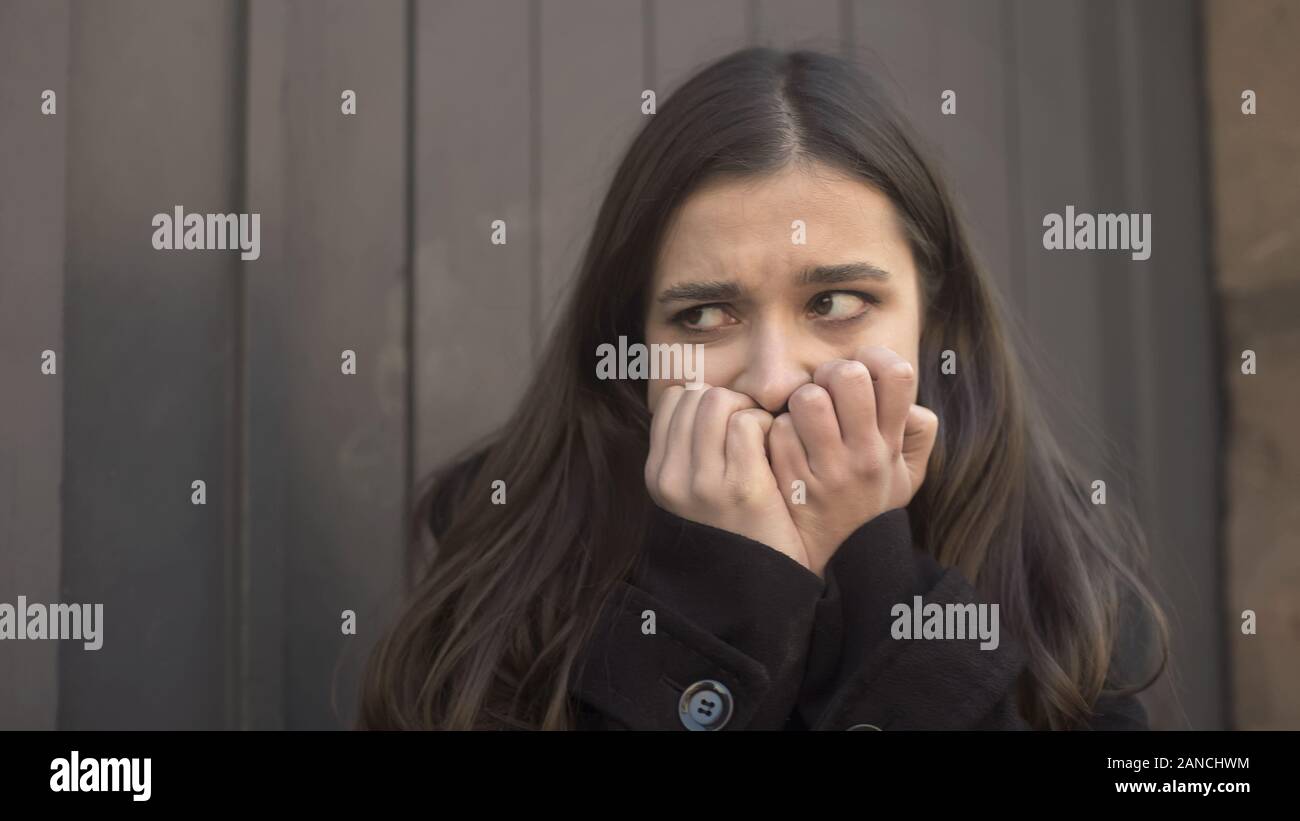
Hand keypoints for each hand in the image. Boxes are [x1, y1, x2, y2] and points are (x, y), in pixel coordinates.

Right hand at [645, 384, 810, 571]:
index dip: (705, 401)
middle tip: (748, 431)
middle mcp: (672, 477)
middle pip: (696, 395)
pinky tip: (773, 452)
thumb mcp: (695, 493)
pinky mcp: (741, 486)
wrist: (757, 589)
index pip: (673, 400)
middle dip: (728, 402)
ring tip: (760, 440)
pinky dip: (767, 426)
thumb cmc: (737, 530)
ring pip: (718, 401)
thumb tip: (703, 394)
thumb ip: (691, 449)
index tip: (726, 426)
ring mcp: (703, 483)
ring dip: (747, 411)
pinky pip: (748, 422)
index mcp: (658, 475)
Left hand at [768, 346, 938, 577]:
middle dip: (830, 373)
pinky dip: (777, 432)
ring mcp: (828, 470)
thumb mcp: (905, 471)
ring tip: (803, 419)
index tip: (863, 372)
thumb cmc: (869, 499)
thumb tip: (906, 396)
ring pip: (808, 399)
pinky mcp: (794, 482)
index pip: (898, 374)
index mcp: (892, 444)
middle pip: (847, 375)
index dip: (876, 359)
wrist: (842, 559)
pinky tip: (786, 448)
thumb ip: (915, 431)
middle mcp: (865, 455)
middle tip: (825, 391)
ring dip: (800, 401)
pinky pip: (778, 431)